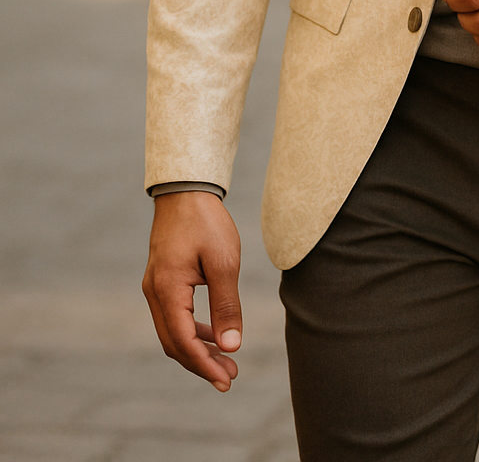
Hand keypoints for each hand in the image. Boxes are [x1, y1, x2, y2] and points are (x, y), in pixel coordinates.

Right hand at [142, 191, 241, 391]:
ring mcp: (155, 287)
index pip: (183, 341)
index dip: (204, 365)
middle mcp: (154, 293)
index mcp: (167, 290)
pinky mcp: (162, 281)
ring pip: (173, 332)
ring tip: (226, 361)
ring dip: (198, 349)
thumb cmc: (206, 222)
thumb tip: (231, 345)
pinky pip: (174, 316)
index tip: (226, 380)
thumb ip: (226, 305)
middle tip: (230, 376)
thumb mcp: (223, 262)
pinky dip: (193, 331)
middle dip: (201, 363)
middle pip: (174, 343)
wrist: (186, 190)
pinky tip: (213, 335)